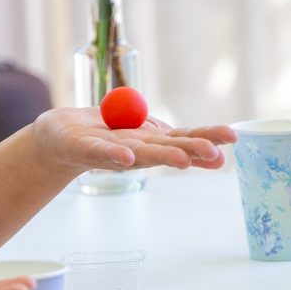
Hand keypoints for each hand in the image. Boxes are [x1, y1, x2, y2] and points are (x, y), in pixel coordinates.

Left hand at [30, 106, 233, 174]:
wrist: (57, 139)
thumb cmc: (102, 133)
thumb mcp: (139, 130)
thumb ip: (162, 133)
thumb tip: (196, 135)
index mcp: (150, 141)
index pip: (184, 138)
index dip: (208, 137)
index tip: (234, 137)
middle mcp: (136, 150)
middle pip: (167, 149)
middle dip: (191, 151)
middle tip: (216, 155)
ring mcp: (111, 152)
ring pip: (140, 154)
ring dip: (161, 156)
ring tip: (182, 159)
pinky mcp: (84, 149)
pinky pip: (100, 153)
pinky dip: (114, 155)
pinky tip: (127, 158)